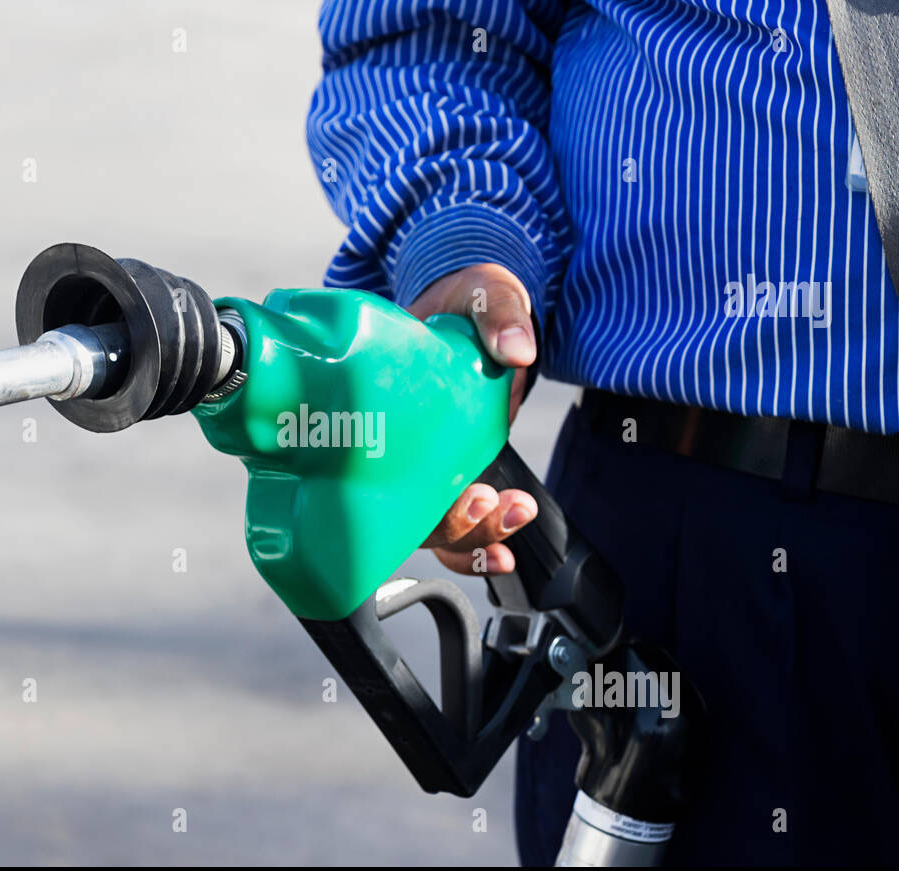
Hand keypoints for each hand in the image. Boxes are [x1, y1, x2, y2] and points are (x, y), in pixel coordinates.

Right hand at [406, 263, 538, 575]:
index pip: (382, 462)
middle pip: (407, 511)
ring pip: (430, 526)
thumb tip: (516, 350)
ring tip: (515, 518)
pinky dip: (477, 544)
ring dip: (471, 538)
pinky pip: (454, 522)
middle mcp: (400, 444)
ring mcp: (423, 463)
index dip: (411, 497)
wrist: (479, 309)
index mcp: (392, 406)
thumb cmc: (465, 302)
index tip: (467, 497)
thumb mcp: (481, 293)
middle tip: (494, 507)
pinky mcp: (451, 472)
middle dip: (455, 526)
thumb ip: (497, 312)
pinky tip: (507, 550)